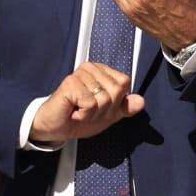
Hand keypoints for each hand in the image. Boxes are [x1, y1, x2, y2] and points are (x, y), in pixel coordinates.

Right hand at [30, 61, 144, 144]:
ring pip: (104, 99)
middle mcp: (91, 68)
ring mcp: (80, 74)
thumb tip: (140, 101)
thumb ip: (124, 107)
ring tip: (79, 110)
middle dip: (105, 110)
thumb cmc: (77, 118)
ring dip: (92, 114)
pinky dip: (83, 114)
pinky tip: (73, 111)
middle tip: (87, 110)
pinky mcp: (70, 83)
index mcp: (101, 71)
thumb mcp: (107, 115)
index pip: (124, 83)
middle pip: (116, 91)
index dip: (115, 102)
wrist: (55, 127)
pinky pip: (91, 104)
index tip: (98, 107)